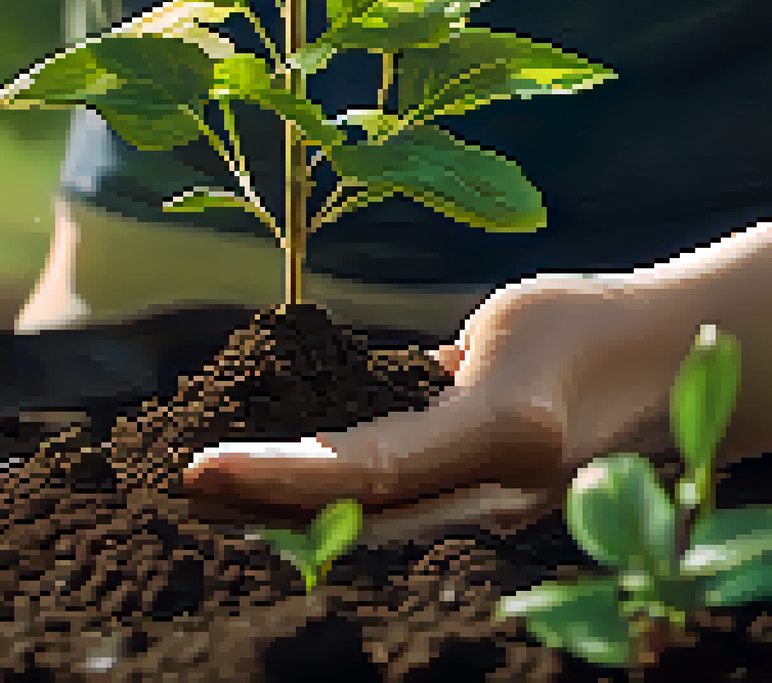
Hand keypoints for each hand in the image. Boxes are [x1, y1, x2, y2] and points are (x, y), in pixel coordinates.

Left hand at [182, 273, 701, 541]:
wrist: (671, 365)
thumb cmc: (588, 320)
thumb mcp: (501, 322)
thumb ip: (424, 375)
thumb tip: (361, 417)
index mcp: (502, 433)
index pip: (364, 468)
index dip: (276, 475)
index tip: (201, 467)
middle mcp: (498, 493)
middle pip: (358, 518)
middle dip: (261, 511)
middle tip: (179, 494)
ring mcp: (497, 516)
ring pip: (374, 532)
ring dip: (287, 520)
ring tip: (209, 504)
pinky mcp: (493, 516)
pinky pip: (398, 520)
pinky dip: (331, 515)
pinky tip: (278, 506)